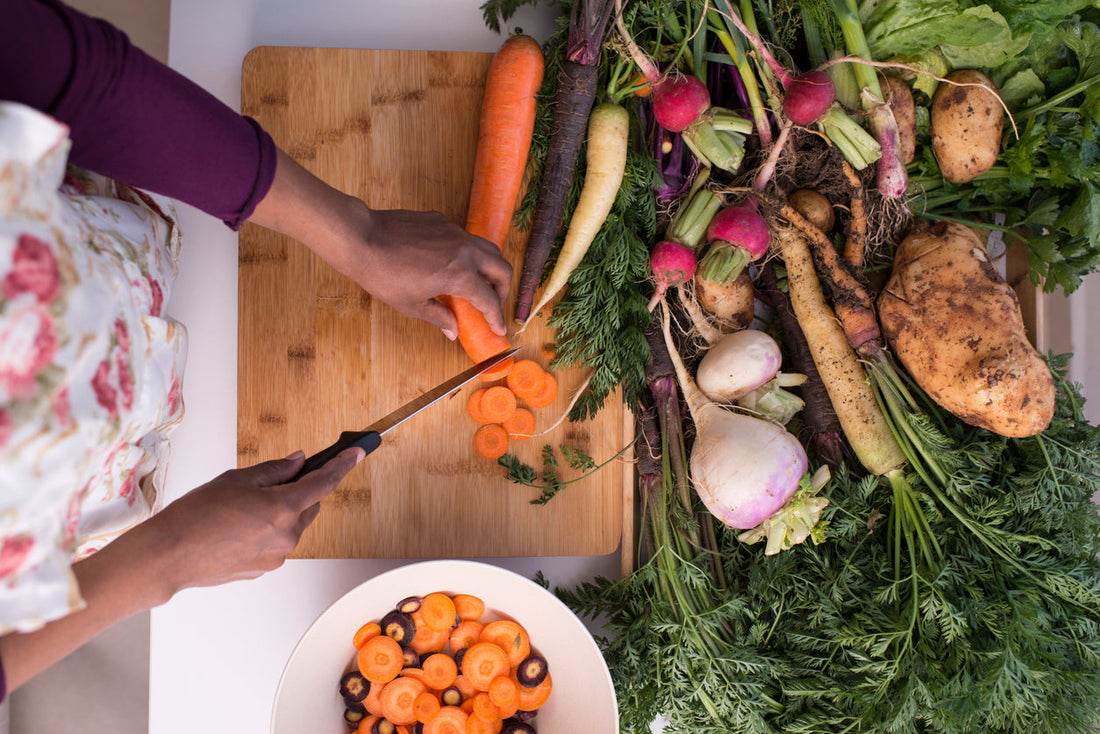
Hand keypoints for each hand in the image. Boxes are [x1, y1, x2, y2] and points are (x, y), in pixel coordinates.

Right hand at [152, 449, 361, 592]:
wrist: (170, 555)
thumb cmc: (195, 515)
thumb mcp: (236, 480)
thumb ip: (274, 470)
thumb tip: (299, 462)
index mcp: (282, 508)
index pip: (324, 482)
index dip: (343, 464)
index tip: (357, 453)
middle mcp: (286, 535)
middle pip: (310, 505)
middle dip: (299, 491)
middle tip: (272, 481)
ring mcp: (277, 555)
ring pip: (294, 525)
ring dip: (282, 512)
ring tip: (244, 509)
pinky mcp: (266, 568)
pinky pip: (277, 542)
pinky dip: (268, 530)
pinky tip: (240, 527)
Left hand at [248, 149, 511, 338]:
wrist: (362, 239)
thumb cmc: (383, 276)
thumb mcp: (412, 305)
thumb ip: (440, 317)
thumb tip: (453, 331)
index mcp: (460, 275)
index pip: (489, 300)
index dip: (496, 317)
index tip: (499, 327)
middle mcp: (465, 251)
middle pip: (501, 269)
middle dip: (503, 289)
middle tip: (494, 302)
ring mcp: (455, 232)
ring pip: (488, 248)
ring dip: (491, 268)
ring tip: (480, 282)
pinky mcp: (442, 221)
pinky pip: (465, 237)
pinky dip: (469, 253)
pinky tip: (452, 263)